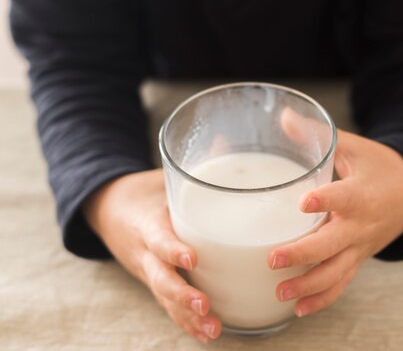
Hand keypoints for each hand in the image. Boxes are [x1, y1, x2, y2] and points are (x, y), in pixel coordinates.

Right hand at [82, 169, 221, 342]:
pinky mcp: (154, 282)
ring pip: (164, 299)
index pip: (158, 238)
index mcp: (146, 222)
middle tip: (206, 305)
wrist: (109, 210)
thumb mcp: (162, 176)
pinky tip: (206, 334)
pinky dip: (185, 322)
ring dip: (187, 316)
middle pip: (160, 278)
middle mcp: (144, 252)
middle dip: (182, 295)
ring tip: (213, 330)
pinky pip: (167, 306)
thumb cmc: (143, 192)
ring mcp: (148, 271)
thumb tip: (225, 139)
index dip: (173, 250)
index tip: (193, 259)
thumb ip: (193, 165)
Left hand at [268, 109, 402, 317]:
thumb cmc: (375, 165)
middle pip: (332, 245)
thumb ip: (316, 133)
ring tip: (280, 291)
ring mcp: (359, 246)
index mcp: (360, 193)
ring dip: (308, 285)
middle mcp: (360, 225)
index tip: (303, 202)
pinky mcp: (357, 258)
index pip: (342, 197)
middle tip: (273, 258)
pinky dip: (321, 298)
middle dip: (303, 254)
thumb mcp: (350, 145)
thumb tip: (283, 116)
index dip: (324, 201)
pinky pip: (340, 283)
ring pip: (335, 272)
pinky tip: (297, 308)